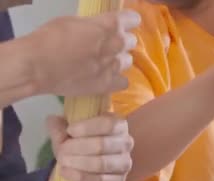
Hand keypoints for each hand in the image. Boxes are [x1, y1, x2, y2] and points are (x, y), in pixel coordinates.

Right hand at [23, 10, 140, 95]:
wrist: (37, 67)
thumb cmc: (48, 39)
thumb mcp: (72, 22)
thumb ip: (92, 25)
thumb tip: (98, 28)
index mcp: (108, 25)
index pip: (132, 19)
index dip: (128, 21)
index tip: (123, 23)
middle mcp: (116, 45)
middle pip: (130, 41)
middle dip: (120, 41)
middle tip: (106, 44)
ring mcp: (113, 66)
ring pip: (127, 61)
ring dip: (118, 59)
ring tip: (104, 62)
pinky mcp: (108, 84)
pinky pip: (124, 81)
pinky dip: (116, 79)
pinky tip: (106, 77)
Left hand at [47, 114, 133, 180]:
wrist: (85, 167)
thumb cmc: (79, 144)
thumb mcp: (68, 133)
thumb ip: (60, 126)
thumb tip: (52, 120)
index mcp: (118, 125)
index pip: (108, 124)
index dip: (87, 127)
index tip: (69, 130)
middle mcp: (126, 143)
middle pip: (103, 144)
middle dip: (78, 147)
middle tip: (62, 151)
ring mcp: (125, 163)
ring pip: (102, 163)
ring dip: (79, 162)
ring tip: (63, 162)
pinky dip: (81, 177)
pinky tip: (66, 173)